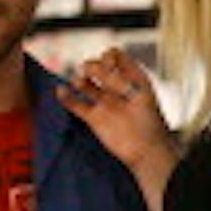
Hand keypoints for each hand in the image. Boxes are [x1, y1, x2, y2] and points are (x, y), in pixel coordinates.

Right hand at [58, 47, 170, 171]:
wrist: (146, 153)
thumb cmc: (150, 124)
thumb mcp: (139, 94)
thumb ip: (120, 79)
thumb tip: (100, 65)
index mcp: (132, 79)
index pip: (115, 57)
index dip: (109, 57)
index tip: (108, 66)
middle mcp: (117, 89)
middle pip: (97, 68)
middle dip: (92, 66)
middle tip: (90, 73)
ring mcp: (105, 103)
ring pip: (86, 85)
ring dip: (79, 80)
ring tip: (79, 82)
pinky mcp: (94, 118)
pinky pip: (77, 104)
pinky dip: (67, 97)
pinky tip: (61, 91)